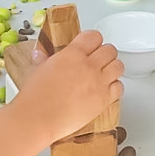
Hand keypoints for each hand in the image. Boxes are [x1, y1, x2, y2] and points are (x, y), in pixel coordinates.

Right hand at [13, 29, 124, 143]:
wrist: (38, 118)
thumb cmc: (34, 97)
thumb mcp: (38, 69)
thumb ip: (45, 59)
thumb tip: (41, 54)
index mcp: (72, 54)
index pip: (94, 36)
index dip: (93, 41)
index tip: (91, 46)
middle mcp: (88, 65)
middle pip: (110, 50)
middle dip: (104, 54)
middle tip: (98, 60)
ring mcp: (98, 82)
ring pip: (118, 66)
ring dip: (112, 68)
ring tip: (105, 74)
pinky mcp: (103, 100)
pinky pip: (119, 87)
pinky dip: (114, 87)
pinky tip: (106, 90)